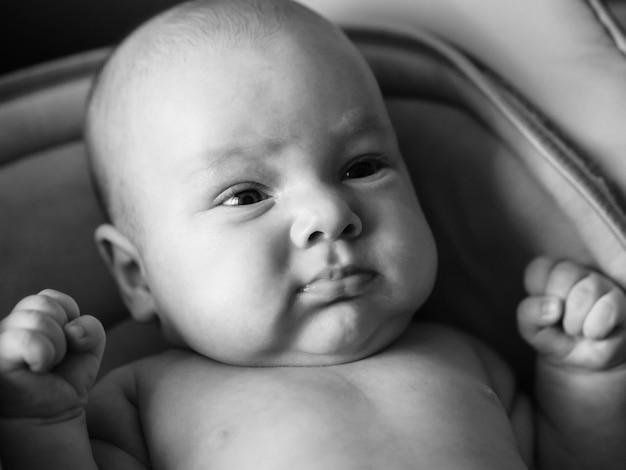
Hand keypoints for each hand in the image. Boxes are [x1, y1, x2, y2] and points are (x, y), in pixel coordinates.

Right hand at [0, 290, 104, 419]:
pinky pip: (26, 339)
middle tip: (56, 357)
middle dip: (62, 331)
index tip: (67, 342)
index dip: (69, 317)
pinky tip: (38, 369)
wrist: (51, 415)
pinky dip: (43, 353)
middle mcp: (7, 326)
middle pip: (43, 302)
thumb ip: (90, 327)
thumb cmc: (65, 380)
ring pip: (38, 318)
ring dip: (56, 347)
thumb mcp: (88, 347)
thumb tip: (73, 330)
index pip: (49, 297)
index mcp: (26, 318)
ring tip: (47, 365)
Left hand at [517, 257, 625, 370]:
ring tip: (578, 331)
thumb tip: (554, 306)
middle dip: (559, 306)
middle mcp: (577, 272)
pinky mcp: (622, 301)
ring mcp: (602, 284)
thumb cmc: (554, 338)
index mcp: (549, 274)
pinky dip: (595, 327)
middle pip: (564, 273)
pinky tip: (593, 334)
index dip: (538, 297)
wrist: (582, 361)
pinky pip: (610, 306)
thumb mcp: (532, 330)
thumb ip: (530, 314)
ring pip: (588, 289)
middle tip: (562, 324)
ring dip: (577, 320)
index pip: (538, 270)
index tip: (544, 314)